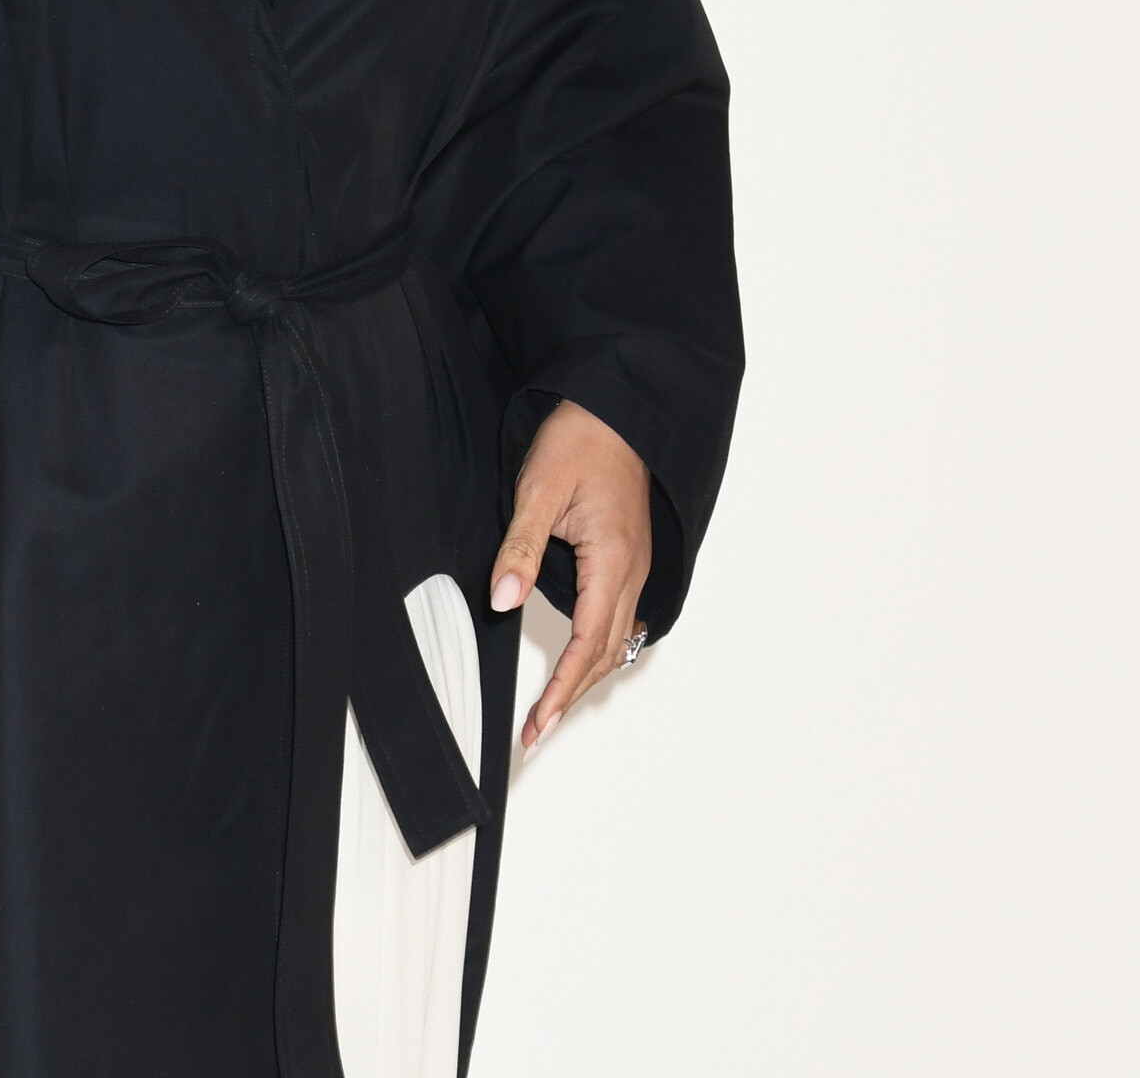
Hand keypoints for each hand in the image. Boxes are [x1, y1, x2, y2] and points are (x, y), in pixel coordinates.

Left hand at [488, 399, 652, 748]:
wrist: (615, 407)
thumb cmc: (579, 439)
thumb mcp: (537, 491)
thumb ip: (520, 549)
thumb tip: (502, 602)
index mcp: (612, 561)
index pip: (586, 645)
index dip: (560, 691)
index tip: (536, 726)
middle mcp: (632, 571)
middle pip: (606, 653)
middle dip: (572, 695)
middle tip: (537, 731)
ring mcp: (636, 565)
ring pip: (617, 638)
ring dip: (588, 676)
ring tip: (554, 706)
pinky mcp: (630, 554)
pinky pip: (621, 616)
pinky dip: (601, 648)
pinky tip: (584, 656)